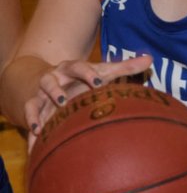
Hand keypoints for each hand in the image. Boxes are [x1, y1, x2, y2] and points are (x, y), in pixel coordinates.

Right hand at [25, 55, 152, 147]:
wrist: (51, 78)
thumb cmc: (84, 77)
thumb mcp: (102, 72)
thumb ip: (125, 67)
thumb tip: (150, 59)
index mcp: (73, 68)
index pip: (79, 67)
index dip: (88, 74)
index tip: (98, 83)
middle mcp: (55, 77)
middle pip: (52, 80)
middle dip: (56, 90)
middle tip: (65, 101)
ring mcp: (42, 91)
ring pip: (37, 97)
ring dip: (40, 109)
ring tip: (45, 123)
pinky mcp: (34, 104)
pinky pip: (30, 111)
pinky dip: (32, 121)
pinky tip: (37, 133)